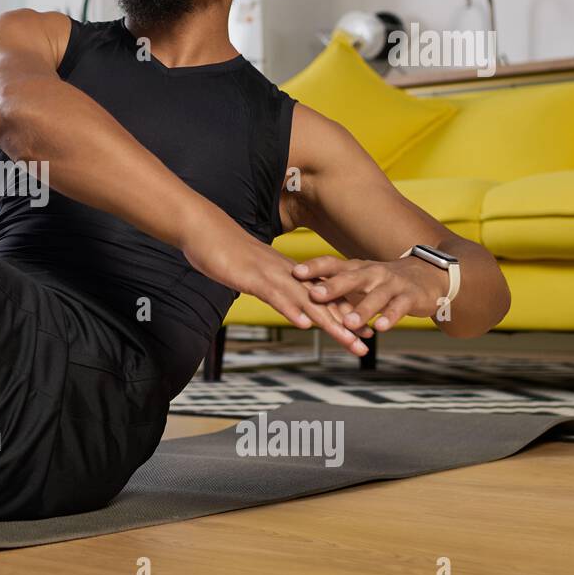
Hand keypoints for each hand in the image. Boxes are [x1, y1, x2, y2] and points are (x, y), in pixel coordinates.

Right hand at [181, 231, 373, 355]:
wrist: (204, 229)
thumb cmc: (225, 251)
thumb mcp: (253, 273)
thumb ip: (269, 285)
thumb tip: (280, 297)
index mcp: (288, 274)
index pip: (323, 297)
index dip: (344, 314)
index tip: (364, 332)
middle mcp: (287, 275)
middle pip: (323, 303)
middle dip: (347, 325)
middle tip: (368, 345)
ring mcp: (271, 276)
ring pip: (307, 302)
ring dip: (330, 323)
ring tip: (350, 341)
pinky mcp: (253, 278)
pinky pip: (275, 296)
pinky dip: (290, 310)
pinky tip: (305, 324)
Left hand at [292, 254, 448, 332]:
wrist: (427, 276)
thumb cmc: (382, 280)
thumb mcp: (359, 278)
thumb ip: (334, 284)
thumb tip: (300, 289)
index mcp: (356, 268)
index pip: (332, 264)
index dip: (314, 267)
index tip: (295, 272)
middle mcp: (373, 273)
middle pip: (351, 278)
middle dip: (333, 287)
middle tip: (315, 295)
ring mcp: (392, 284)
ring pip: (376, 296)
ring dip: (361, 310)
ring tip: (347, 323)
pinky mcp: (410, 297)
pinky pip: (399, 307)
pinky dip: (390, 317)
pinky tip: (380, 327)